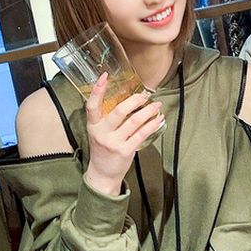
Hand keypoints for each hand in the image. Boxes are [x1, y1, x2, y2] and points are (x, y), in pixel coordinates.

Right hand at [84, 73, 163, 195]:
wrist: (102, 174)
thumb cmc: (103, 148)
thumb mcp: (99, 132)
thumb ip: (108, 117)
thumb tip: (129, 98)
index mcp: (93, 126)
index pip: (92, 106)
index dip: (97, 90)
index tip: (105, 76)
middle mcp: (102, 133)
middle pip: (119, 111)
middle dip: (135, 100)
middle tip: (145, 95)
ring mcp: (113, 142)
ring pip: (134, 122)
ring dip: (148, 111)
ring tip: (157, 105)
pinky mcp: (125, 151)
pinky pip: (142, 134)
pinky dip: (152, 124)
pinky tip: (159, 119)